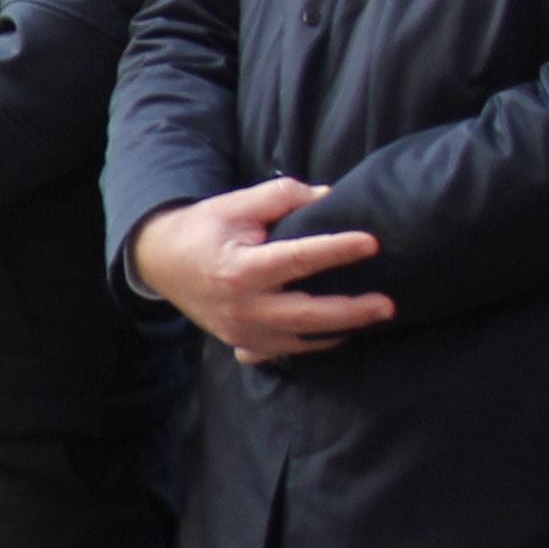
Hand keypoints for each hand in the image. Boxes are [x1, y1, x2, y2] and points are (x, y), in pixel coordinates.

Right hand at [130, 177, 389, 363]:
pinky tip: (340, 330)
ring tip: (374, 316)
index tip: (371, 243)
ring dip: (341, 330)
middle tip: (387, 304)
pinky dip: (317, 343)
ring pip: (302, 340)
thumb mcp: (237, 204)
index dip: (337, 250)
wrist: (161, 263)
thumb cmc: (204, 228)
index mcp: (241, 269)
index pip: (298, 259)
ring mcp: (242, 333)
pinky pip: (288, 351)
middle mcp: (243, 308)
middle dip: (352, 311)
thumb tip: (329, 197)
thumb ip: (283, 197)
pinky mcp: (242, 344)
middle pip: (308, 315)